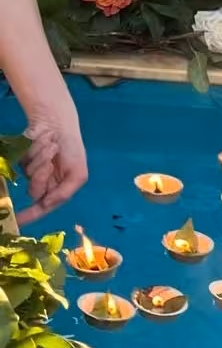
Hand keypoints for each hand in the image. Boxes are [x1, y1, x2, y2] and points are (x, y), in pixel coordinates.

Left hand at [18, 94, 87, 224]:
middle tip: (51, 164)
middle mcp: (42, 184)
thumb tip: (46, 204)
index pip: (42, 207)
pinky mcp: (22, 158)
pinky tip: (44, 142)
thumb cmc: (72, 150)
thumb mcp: (78, 175)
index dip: (29, 216)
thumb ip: (64, 193)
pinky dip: (35, 150)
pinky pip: (23, 160)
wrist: (59, 124)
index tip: (17, 222)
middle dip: (42, 177)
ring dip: (41, 159)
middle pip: (34, 191)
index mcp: (57, 191)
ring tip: (52, 148)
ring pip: (28, 174)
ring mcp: (31, 171)